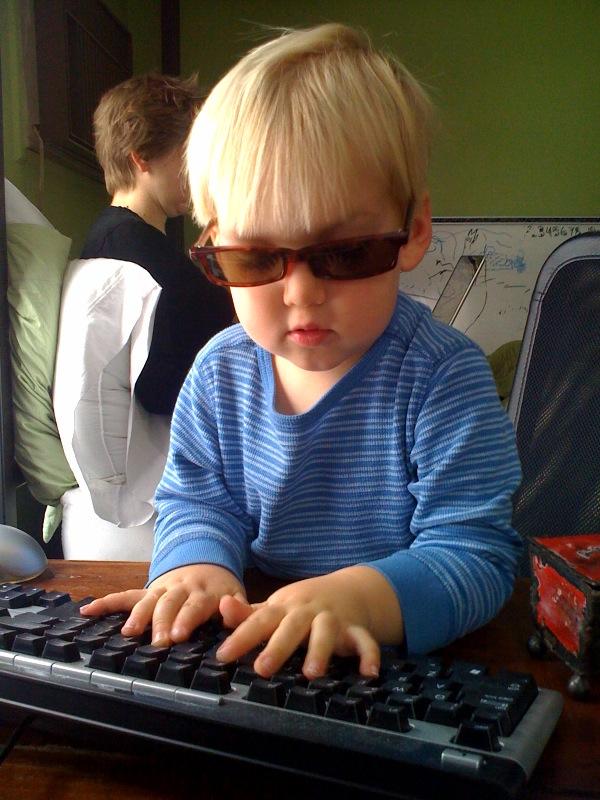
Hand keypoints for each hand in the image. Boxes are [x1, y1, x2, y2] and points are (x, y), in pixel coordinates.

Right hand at [80, 563, 245, 645]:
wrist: (208, 564)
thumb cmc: (223, 591)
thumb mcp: (238, 597)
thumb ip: (238, 609)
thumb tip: (229, 610)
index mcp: (206, 592)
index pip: (195, 605)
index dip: (186, 619)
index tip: (178, 636)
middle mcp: (182, 588)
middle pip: (169, 603)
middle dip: (161, 622)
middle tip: (157, 642)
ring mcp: (163, 588)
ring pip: (148, 599)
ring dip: (137, 615)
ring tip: (129, 633)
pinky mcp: (149, 590)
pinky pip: (127, 595)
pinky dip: (107, 602)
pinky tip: (89, 610)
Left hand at [216, 566, 402, 679]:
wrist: (349, 589)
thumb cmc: (303, 606)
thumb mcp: (274, 607)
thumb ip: (247, 614)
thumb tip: (221, 607)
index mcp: (284, 608)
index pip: (259, 621)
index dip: (241, 637)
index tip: (223, 655)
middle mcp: (307, 612)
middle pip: (292, 626)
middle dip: (278, 646)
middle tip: (262, 668)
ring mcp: (333, 619)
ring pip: (327, 631)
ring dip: (320, 650)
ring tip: (311, 673)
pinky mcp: (356, 630)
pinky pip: (365, 641)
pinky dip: (369, 655)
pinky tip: (368, 674)